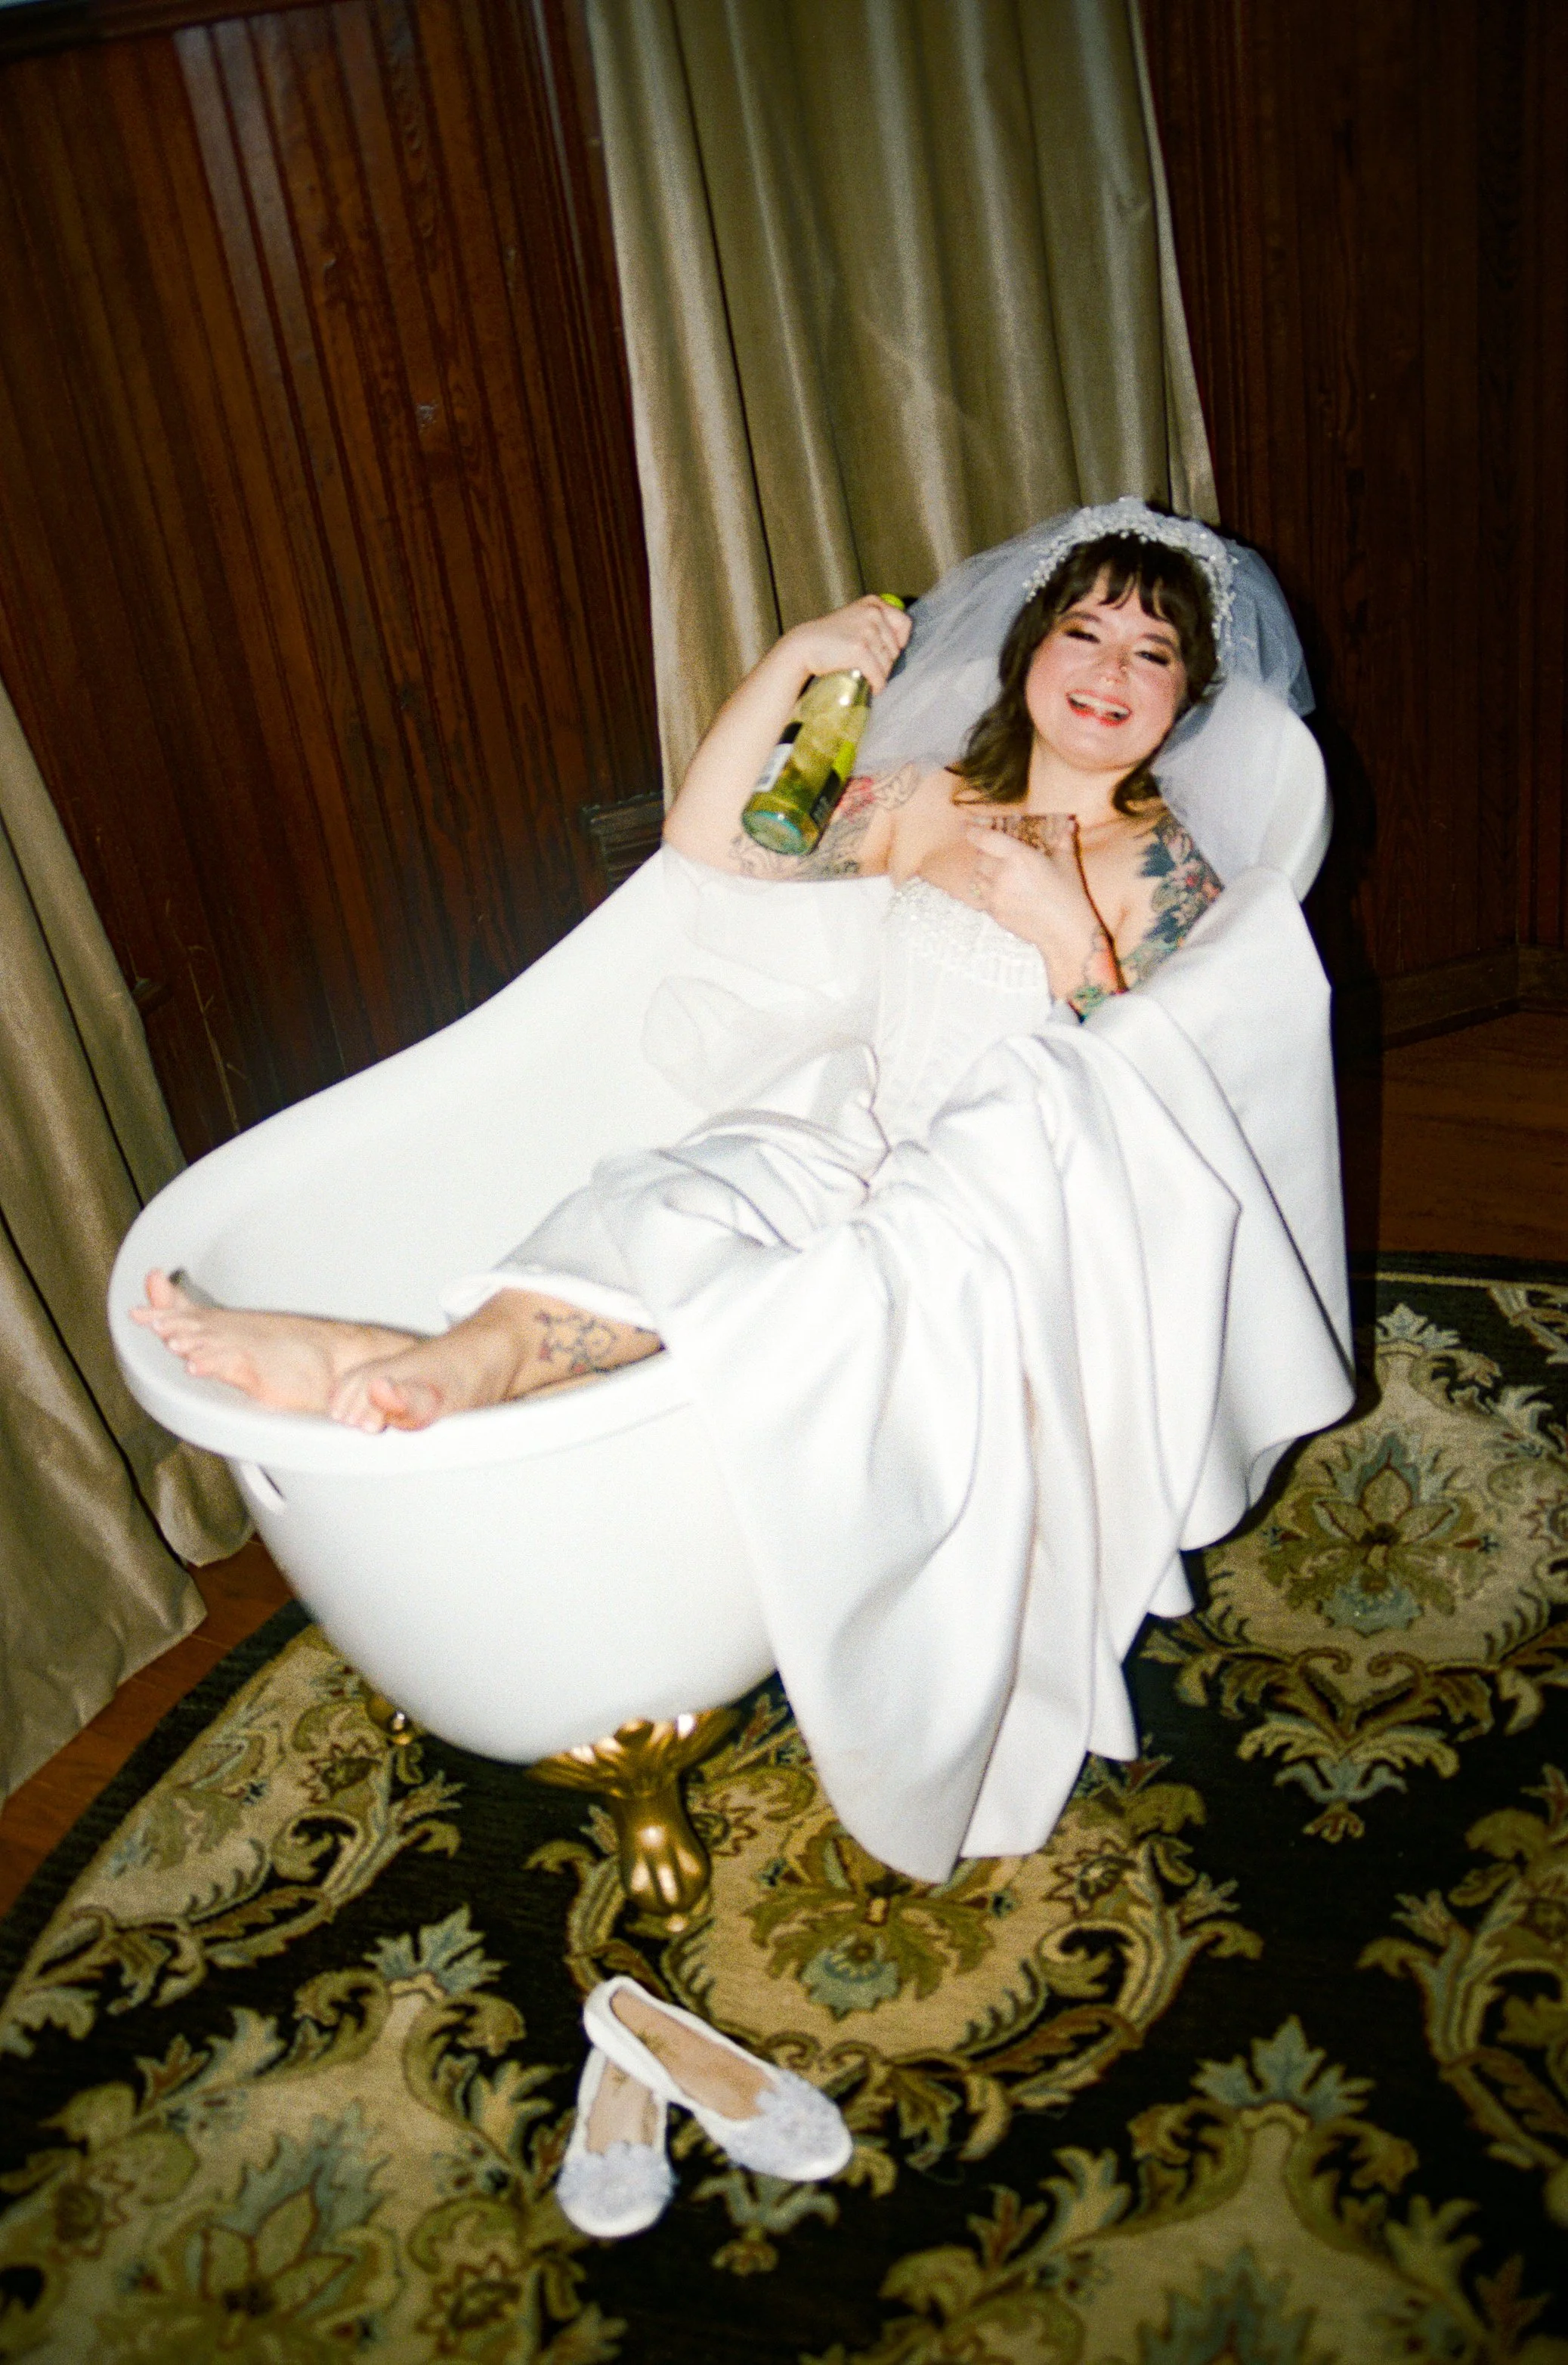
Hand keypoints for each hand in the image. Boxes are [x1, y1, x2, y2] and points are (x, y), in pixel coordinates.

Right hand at [781, 596, 910, 693]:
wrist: (804, 646)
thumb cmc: (828, 636)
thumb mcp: (854, 618)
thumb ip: (874, 623)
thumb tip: (900, 644)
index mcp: (873, 603)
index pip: (904, 623)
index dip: (900, 642)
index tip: (891, 653)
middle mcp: (873, 614)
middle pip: (896, 647)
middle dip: (887, 662)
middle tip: (873, 669)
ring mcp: (867, 631)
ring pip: (888, 663)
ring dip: (881, 675)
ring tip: (870, 678)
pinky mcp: (861, 650)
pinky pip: (878, 674)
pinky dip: (877, 685)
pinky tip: (873, 689)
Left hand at [963, 819, 1096, 948]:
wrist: (1065, 931)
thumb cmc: (1069, 894)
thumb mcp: (1067, 862)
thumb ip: (1063, 839)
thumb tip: (1068, 823)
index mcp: (1018, 856)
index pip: (985, 839)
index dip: (972, 831)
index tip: (965, 826)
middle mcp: (1002, 874)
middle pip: (980, 857)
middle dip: (985, 853)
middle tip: (996, 853)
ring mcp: (995, 895)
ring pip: (977, 877)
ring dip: (984, 872)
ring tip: (999, 873)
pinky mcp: (994, 912)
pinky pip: (983, 896)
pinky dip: (988, 891)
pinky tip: (1004, 892)